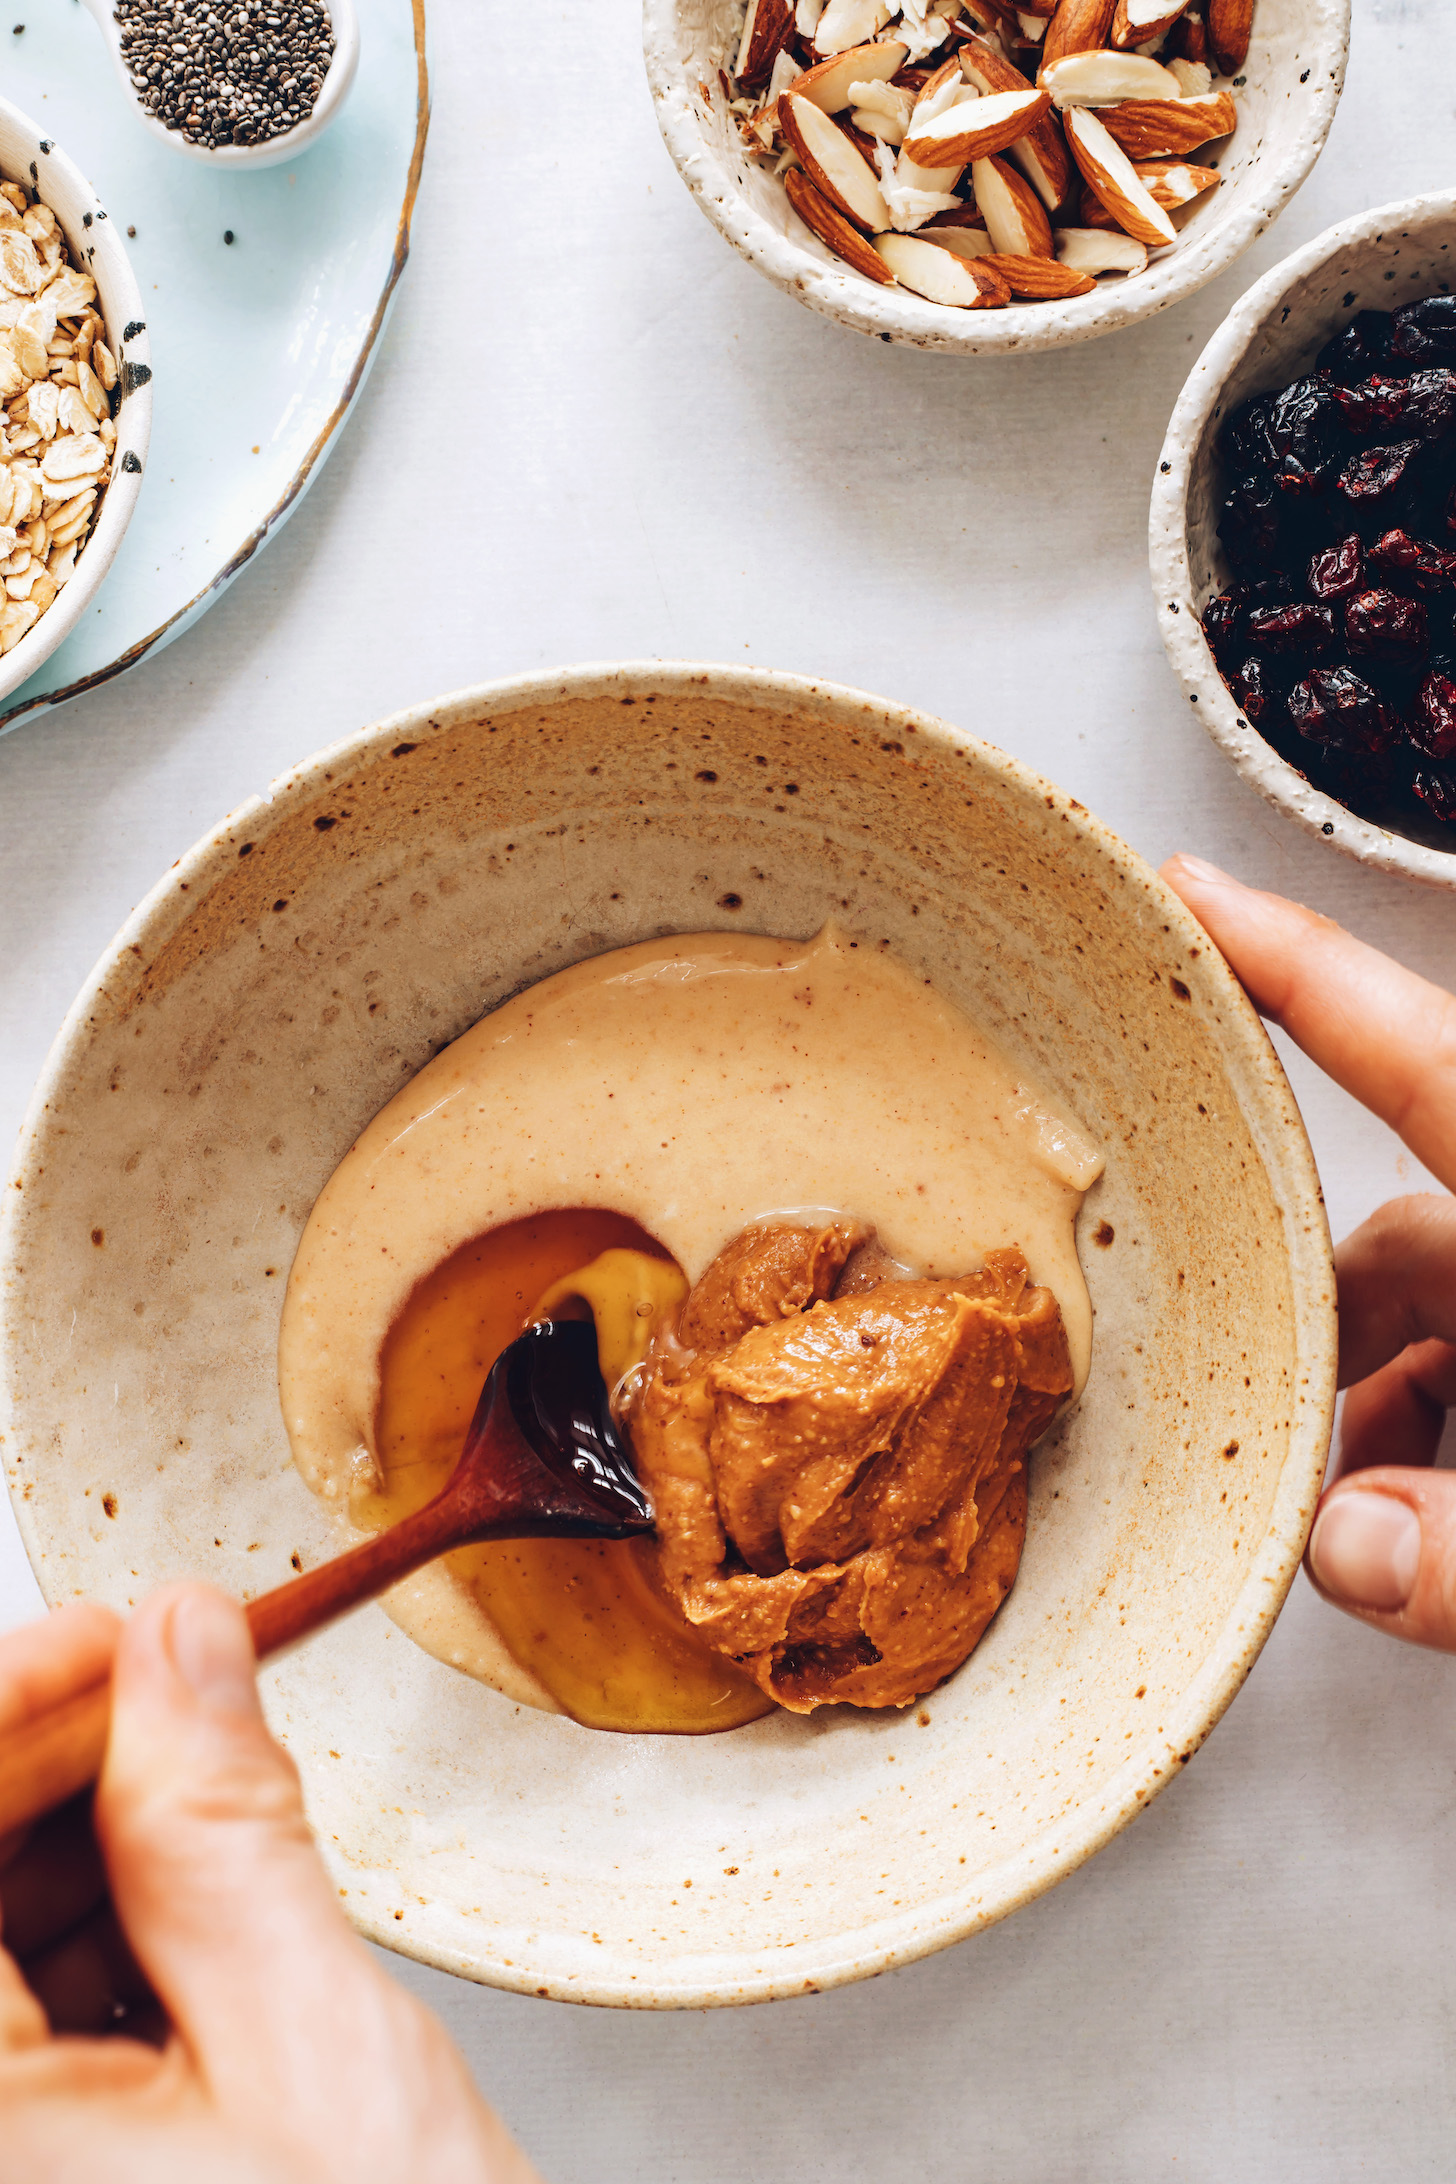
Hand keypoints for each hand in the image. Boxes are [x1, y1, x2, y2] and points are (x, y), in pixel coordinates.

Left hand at [0, 1586, 539, 2182]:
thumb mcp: (321, 2054)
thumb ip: (224, 1838)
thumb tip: (179, 1651)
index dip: (11, 1704)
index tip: (109, 1635)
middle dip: (62, 1769)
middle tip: (179, 1690)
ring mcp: (13, 2170)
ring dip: (83, 1864)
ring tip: (211, 1808)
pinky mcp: (49, 2182)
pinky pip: (25, 2052)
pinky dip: (95, 1966)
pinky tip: (193, 1930)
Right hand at [1161, 855, 1455, 1651]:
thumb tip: (1344, 1548)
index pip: (1396, 1040)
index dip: (1279, 954)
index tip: (1178, 890)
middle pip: (1397, 1239)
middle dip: (1315, 1337)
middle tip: (1257, 1425)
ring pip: (1441, 1330)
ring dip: (1384, 1419)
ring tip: (1358, 1524)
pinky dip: (1443, 1448)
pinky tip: (1424, 1540)